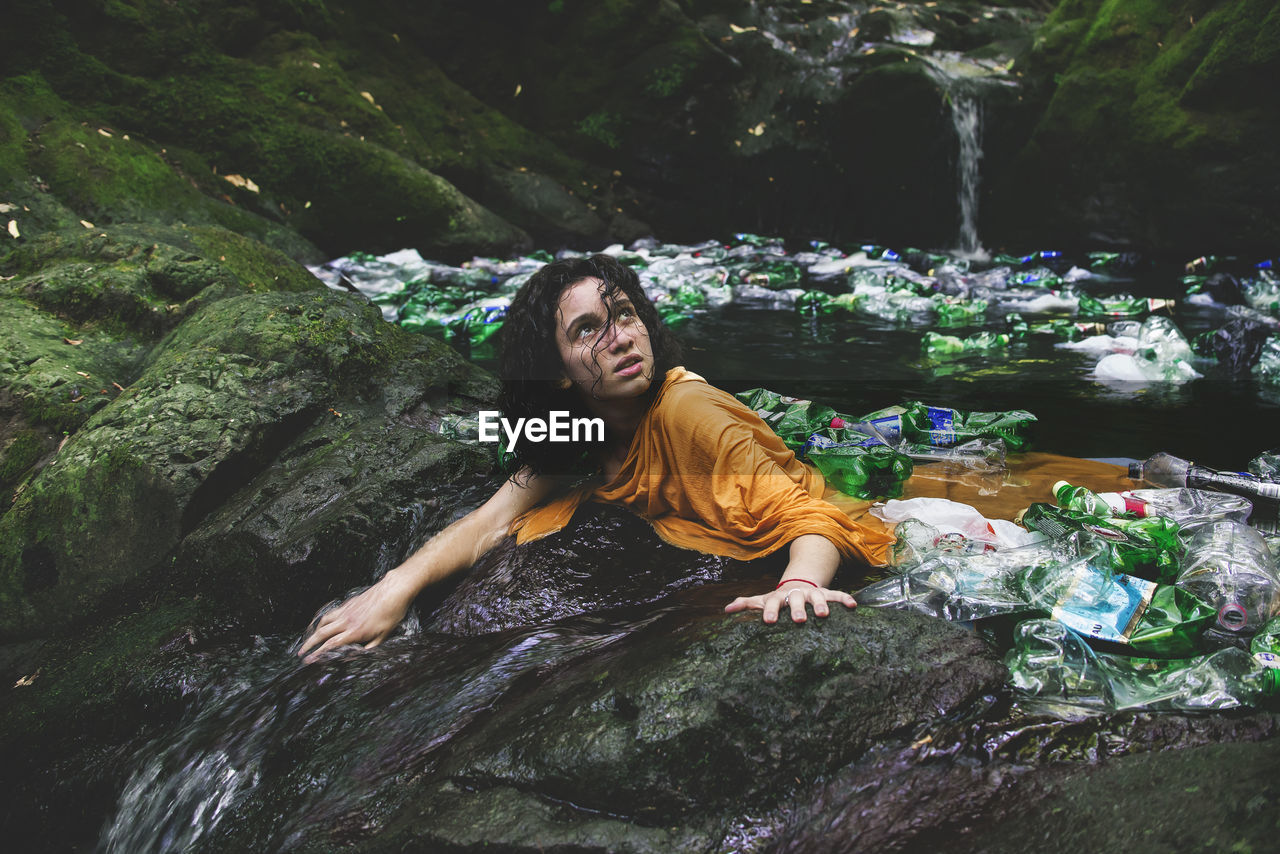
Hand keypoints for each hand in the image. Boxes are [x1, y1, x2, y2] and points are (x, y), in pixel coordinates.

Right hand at [297, 574, 413, 661]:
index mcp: (355, 632)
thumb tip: (357, 656)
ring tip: (309, 639)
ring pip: (324, 622)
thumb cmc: (392, 613)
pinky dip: (322, 620)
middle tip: (301, 652)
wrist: (393, 590)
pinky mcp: (348, 604)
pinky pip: (331, 613)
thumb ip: (369, 648)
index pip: (331, 645)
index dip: (318, 654)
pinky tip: (323, 623)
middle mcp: (347, 621)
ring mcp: (346, 610)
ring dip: (314, 631)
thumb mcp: (384, 635)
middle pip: (322, 633)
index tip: (308, 660)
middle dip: (310, 644)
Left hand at [724, 581, 855, 623]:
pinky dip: (845, 598)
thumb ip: (746, 604)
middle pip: (796, 599)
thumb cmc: (777, 600)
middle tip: (799, 620)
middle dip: (797, 609)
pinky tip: (853, 606)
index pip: (773, 603)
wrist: (796, 585)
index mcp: (778, 597)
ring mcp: (812, 593)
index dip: (771, 611)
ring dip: (821, 604)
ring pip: (818, 597)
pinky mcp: (826, 594)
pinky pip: (837, 594)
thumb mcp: (762, 600)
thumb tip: (726, 610)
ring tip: (824, 615)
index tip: (769, 621)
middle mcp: (796, 594)